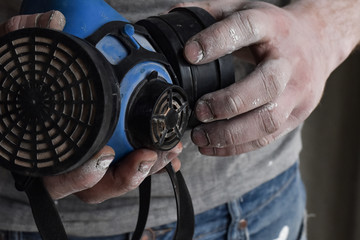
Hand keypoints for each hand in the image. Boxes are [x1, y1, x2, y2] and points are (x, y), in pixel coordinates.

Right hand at [0, 11, 182, 203]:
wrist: (43, 78)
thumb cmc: (25, 77)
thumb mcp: (15, 55)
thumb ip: (23, 36)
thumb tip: (53, 20)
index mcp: (41, 148)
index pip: (56, 176)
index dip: (79, 174)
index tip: (104, 155)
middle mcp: (66, 158)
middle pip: (93, 187)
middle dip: (123, 177)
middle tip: (146, 156)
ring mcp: (89, 155)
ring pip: (115, 179)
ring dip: (144, 169)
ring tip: (166, 151)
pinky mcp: (110, 147)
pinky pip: (130, 162)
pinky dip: (151, 160)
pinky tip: (169, 151)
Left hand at [174, 0, 359, 155]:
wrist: (318, 42)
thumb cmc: (275, 30)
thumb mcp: (248, 10)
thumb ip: (213, 13)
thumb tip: (173, 16)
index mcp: (274, 27)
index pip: (248, 29)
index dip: (218, 41)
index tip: (189, 54)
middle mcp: (290, 61)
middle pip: (266, 86)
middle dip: (229, 103)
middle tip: (199, 111)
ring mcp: (298, 92)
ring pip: (268, 120)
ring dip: (230, 134)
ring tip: (200, 136)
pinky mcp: (297, 114)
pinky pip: (268, 137)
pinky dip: (237, 146)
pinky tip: (213, 146)